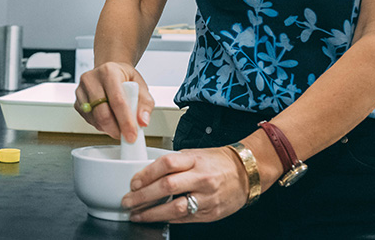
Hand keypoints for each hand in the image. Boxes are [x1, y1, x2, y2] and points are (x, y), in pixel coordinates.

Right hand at [74, 62, 153, 141]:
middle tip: (126, 136)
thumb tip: (142, 121)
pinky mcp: (77, 102)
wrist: (110, 71)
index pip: (117, 100)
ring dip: (109, 128)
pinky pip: (89, 121)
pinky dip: (101, 125)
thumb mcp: (141, 86)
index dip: (125, 121)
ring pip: (95, 120)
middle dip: (116, 130)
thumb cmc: (124, 78)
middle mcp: (92, 80)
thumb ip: (145, 104)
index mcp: (109, 72)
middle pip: (102, 113)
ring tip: (119, 122)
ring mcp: (81, 91)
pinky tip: (109, 117)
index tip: (132, 135)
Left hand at [121, 148, 247, 223]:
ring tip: (137, 214)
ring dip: (152, 214)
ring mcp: (207, 197)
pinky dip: (168, 219)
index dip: (146, 174)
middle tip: (128, 201)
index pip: (166, 164)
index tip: (133, 182)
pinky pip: (185, 218)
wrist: (246, 173)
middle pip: (167, 187)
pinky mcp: (210, 213)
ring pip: (175, 208)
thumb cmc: (218, 162)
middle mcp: (201, 178)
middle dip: (143, 196)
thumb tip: (147, 175)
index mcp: (195, 160)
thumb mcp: (194, 155)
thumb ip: (173, 164)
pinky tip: (157, 218)